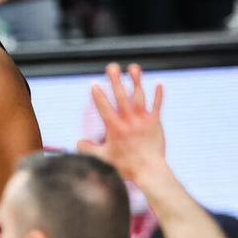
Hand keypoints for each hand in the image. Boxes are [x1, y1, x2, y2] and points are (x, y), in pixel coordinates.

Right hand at [78, 63, 165, 182]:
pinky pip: (157, 105)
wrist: (149, 170)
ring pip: (139, 96)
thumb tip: (78, 143)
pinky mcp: (155, 122)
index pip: (104, 107)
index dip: (98, 95)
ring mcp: (142, 120)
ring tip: (133, 68)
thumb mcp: (103, 158)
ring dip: (136, 80)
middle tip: (112, 67)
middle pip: (121, 96)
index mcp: (114, 127)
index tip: (94, 84)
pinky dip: (158, 94)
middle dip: (115, 80)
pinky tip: (159, 82)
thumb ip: (89, 149)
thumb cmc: (126, 166)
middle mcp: (128, 120)